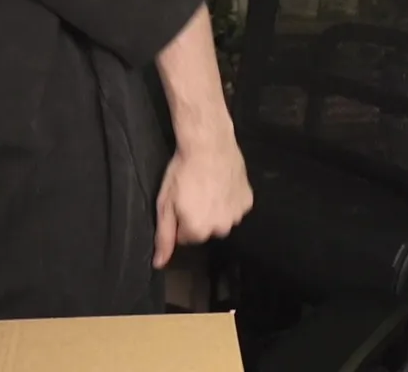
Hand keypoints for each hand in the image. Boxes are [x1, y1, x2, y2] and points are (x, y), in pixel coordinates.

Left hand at [153, 134, 252, 267]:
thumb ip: (164, 237)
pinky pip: (236, 207)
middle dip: (199, 217)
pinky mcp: (247, 200)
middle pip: (206, 230)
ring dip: (216, 209)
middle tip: (193, 193)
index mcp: (198, 231)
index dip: (180, 220)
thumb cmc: (182, 172)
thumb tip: (159, 264)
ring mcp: (237, 215)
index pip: (186, 237)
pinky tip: (222, 183)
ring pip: (222, 219)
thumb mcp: (165, 204)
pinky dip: (230, 199)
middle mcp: (220, 228)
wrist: (208, 144)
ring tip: (208, 187)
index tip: (179, 202)